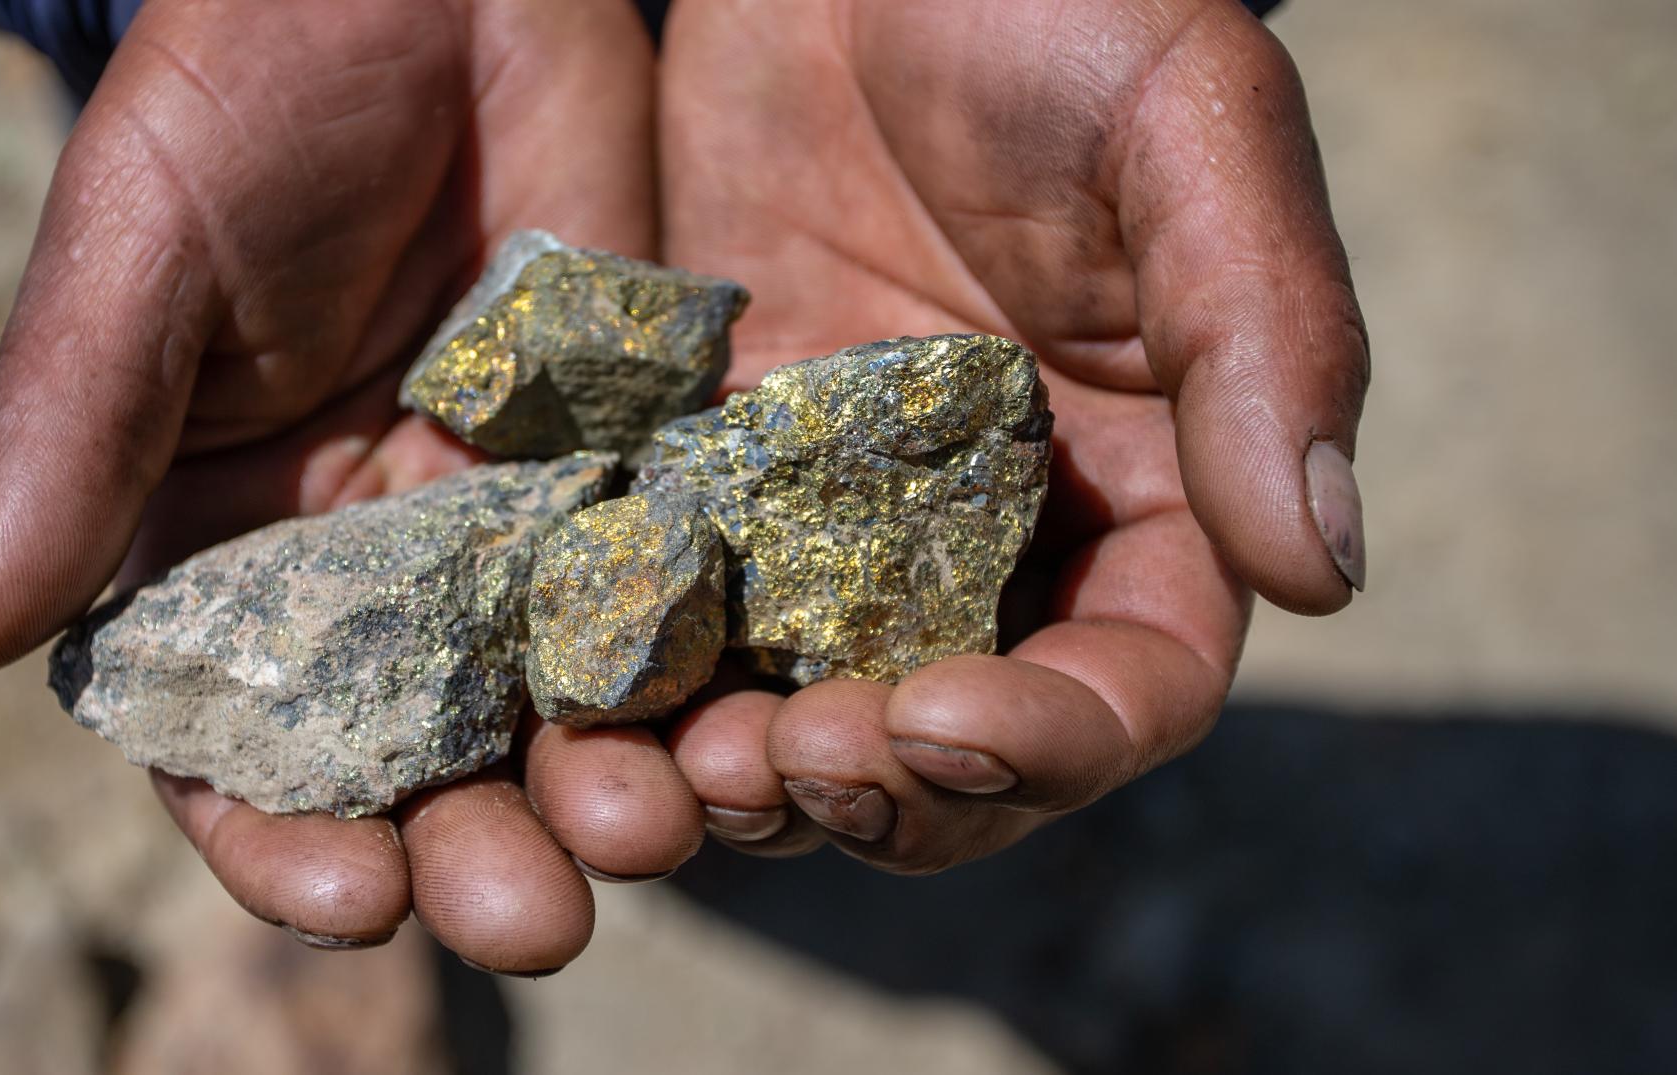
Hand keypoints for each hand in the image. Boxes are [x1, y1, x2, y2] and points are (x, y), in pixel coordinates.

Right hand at [0, 0, 702, 972]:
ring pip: (554, 703)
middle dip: (468, 848)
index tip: (347, 898)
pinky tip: (739, 722)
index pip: (236, 740)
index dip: (277, 835)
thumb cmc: (242, 86)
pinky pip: (667, 591)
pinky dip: (697, 669)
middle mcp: (366, 567)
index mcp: (219, 547)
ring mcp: (505, 524)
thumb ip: (61, 435)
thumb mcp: (139, 254)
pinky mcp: (626, 466)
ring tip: (651, 833)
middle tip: (533, 920)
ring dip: (600, 787)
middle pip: (416, 759)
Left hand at [657, 0, 1367, 869]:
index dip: (1046, 742)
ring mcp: (836, 527)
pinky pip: (675, 615)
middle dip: (878, 788)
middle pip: (952, 749)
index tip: (941, 720)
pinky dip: (638, 678)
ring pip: (801, 715)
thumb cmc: (1058, 9)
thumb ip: (1263, 341)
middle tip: (783, 764)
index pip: (1124, 686)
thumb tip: (1325, 569)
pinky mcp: (710, 481)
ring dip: (746, 775)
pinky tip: (583, 687)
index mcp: (1140, 497)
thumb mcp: (1189, 137)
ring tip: (677, 765)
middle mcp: (989, 544)